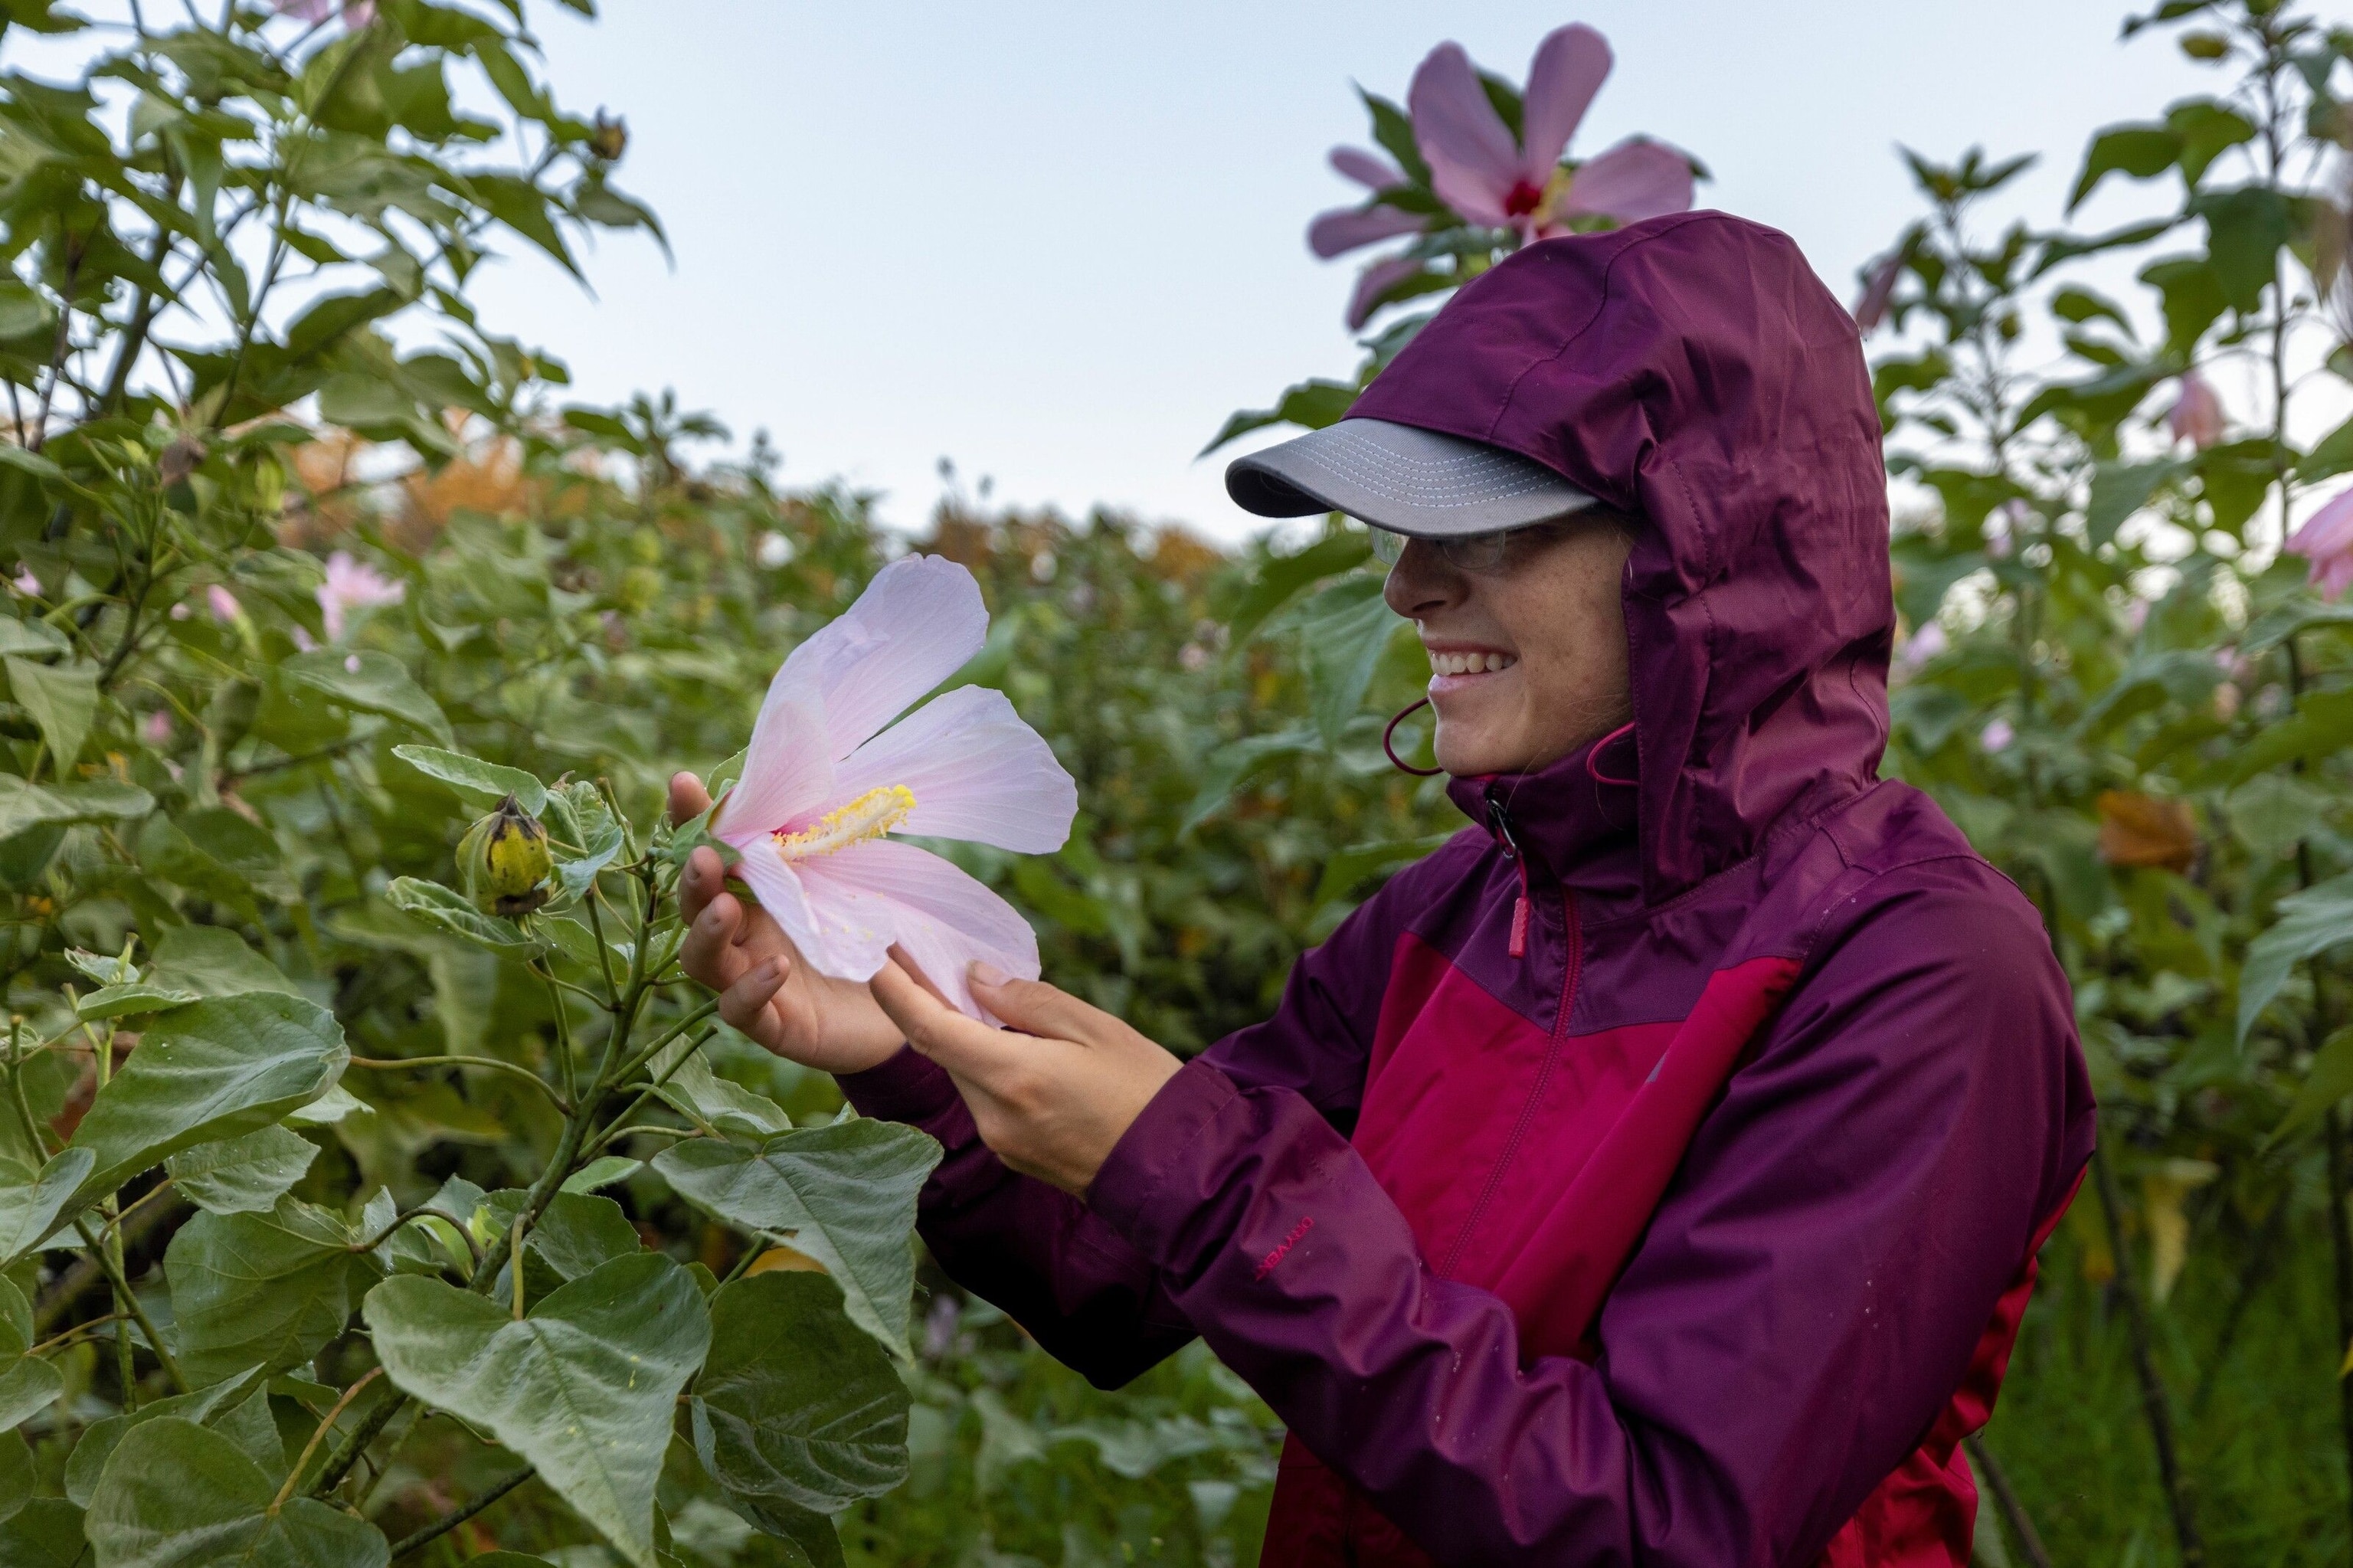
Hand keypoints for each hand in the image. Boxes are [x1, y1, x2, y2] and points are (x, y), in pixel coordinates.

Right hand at [670, 772, 905, 1074]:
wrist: (905, 1009)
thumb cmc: (870, 938)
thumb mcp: (848, 885)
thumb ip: (817, 846)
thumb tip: (800, 787)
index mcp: (755, 895)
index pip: (712, 855)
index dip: (692, 823)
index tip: (683, 786)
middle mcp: (742, 937)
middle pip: (694, 908)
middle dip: (693, 881)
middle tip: (703, 858)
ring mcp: (749, 981)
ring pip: (702, 961)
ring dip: (707, 932)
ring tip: (724, 910)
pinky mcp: (772, 1024)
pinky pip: (743, 1010)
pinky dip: (751, 988)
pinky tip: (775, 966)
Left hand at [866, 946, 1183, 1195]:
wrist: (1177, 1169)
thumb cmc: (1146, 1089)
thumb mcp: (1095, 1028)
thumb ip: (1027, 1002)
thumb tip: (973, 979)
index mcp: (1014, 1077)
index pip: (929, 1030)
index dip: (894, 992)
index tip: (876, 957)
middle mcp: (995, 1116)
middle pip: (942, 1052)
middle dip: (927, 1007)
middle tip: (919, 958)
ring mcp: (1002, 1142)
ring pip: (963, 1076)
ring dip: (960, 1038)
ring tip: (969, 995)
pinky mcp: (1014, 1155)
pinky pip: (984, 1101)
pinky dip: (984, 1067)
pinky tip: (1006, 1044)